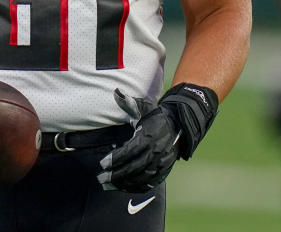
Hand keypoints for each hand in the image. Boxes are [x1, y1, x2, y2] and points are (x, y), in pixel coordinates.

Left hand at [97, 83, 217, 192]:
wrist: (180, 125)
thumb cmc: (157, 116)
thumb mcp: (143, 107)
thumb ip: (128, 102)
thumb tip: (115, 92)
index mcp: (149, 138)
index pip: (129, 152)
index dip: (115, 159)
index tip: (102, 164)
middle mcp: (156, 153)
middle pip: (133, 168)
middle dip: (115, 174)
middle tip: (101, 178)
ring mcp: (161, 164)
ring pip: (140, 178)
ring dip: (123, 183)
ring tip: (108, 185)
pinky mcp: (165, 171)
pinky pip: (149, 183)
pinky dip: (136, 187)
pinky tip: (123, 187)